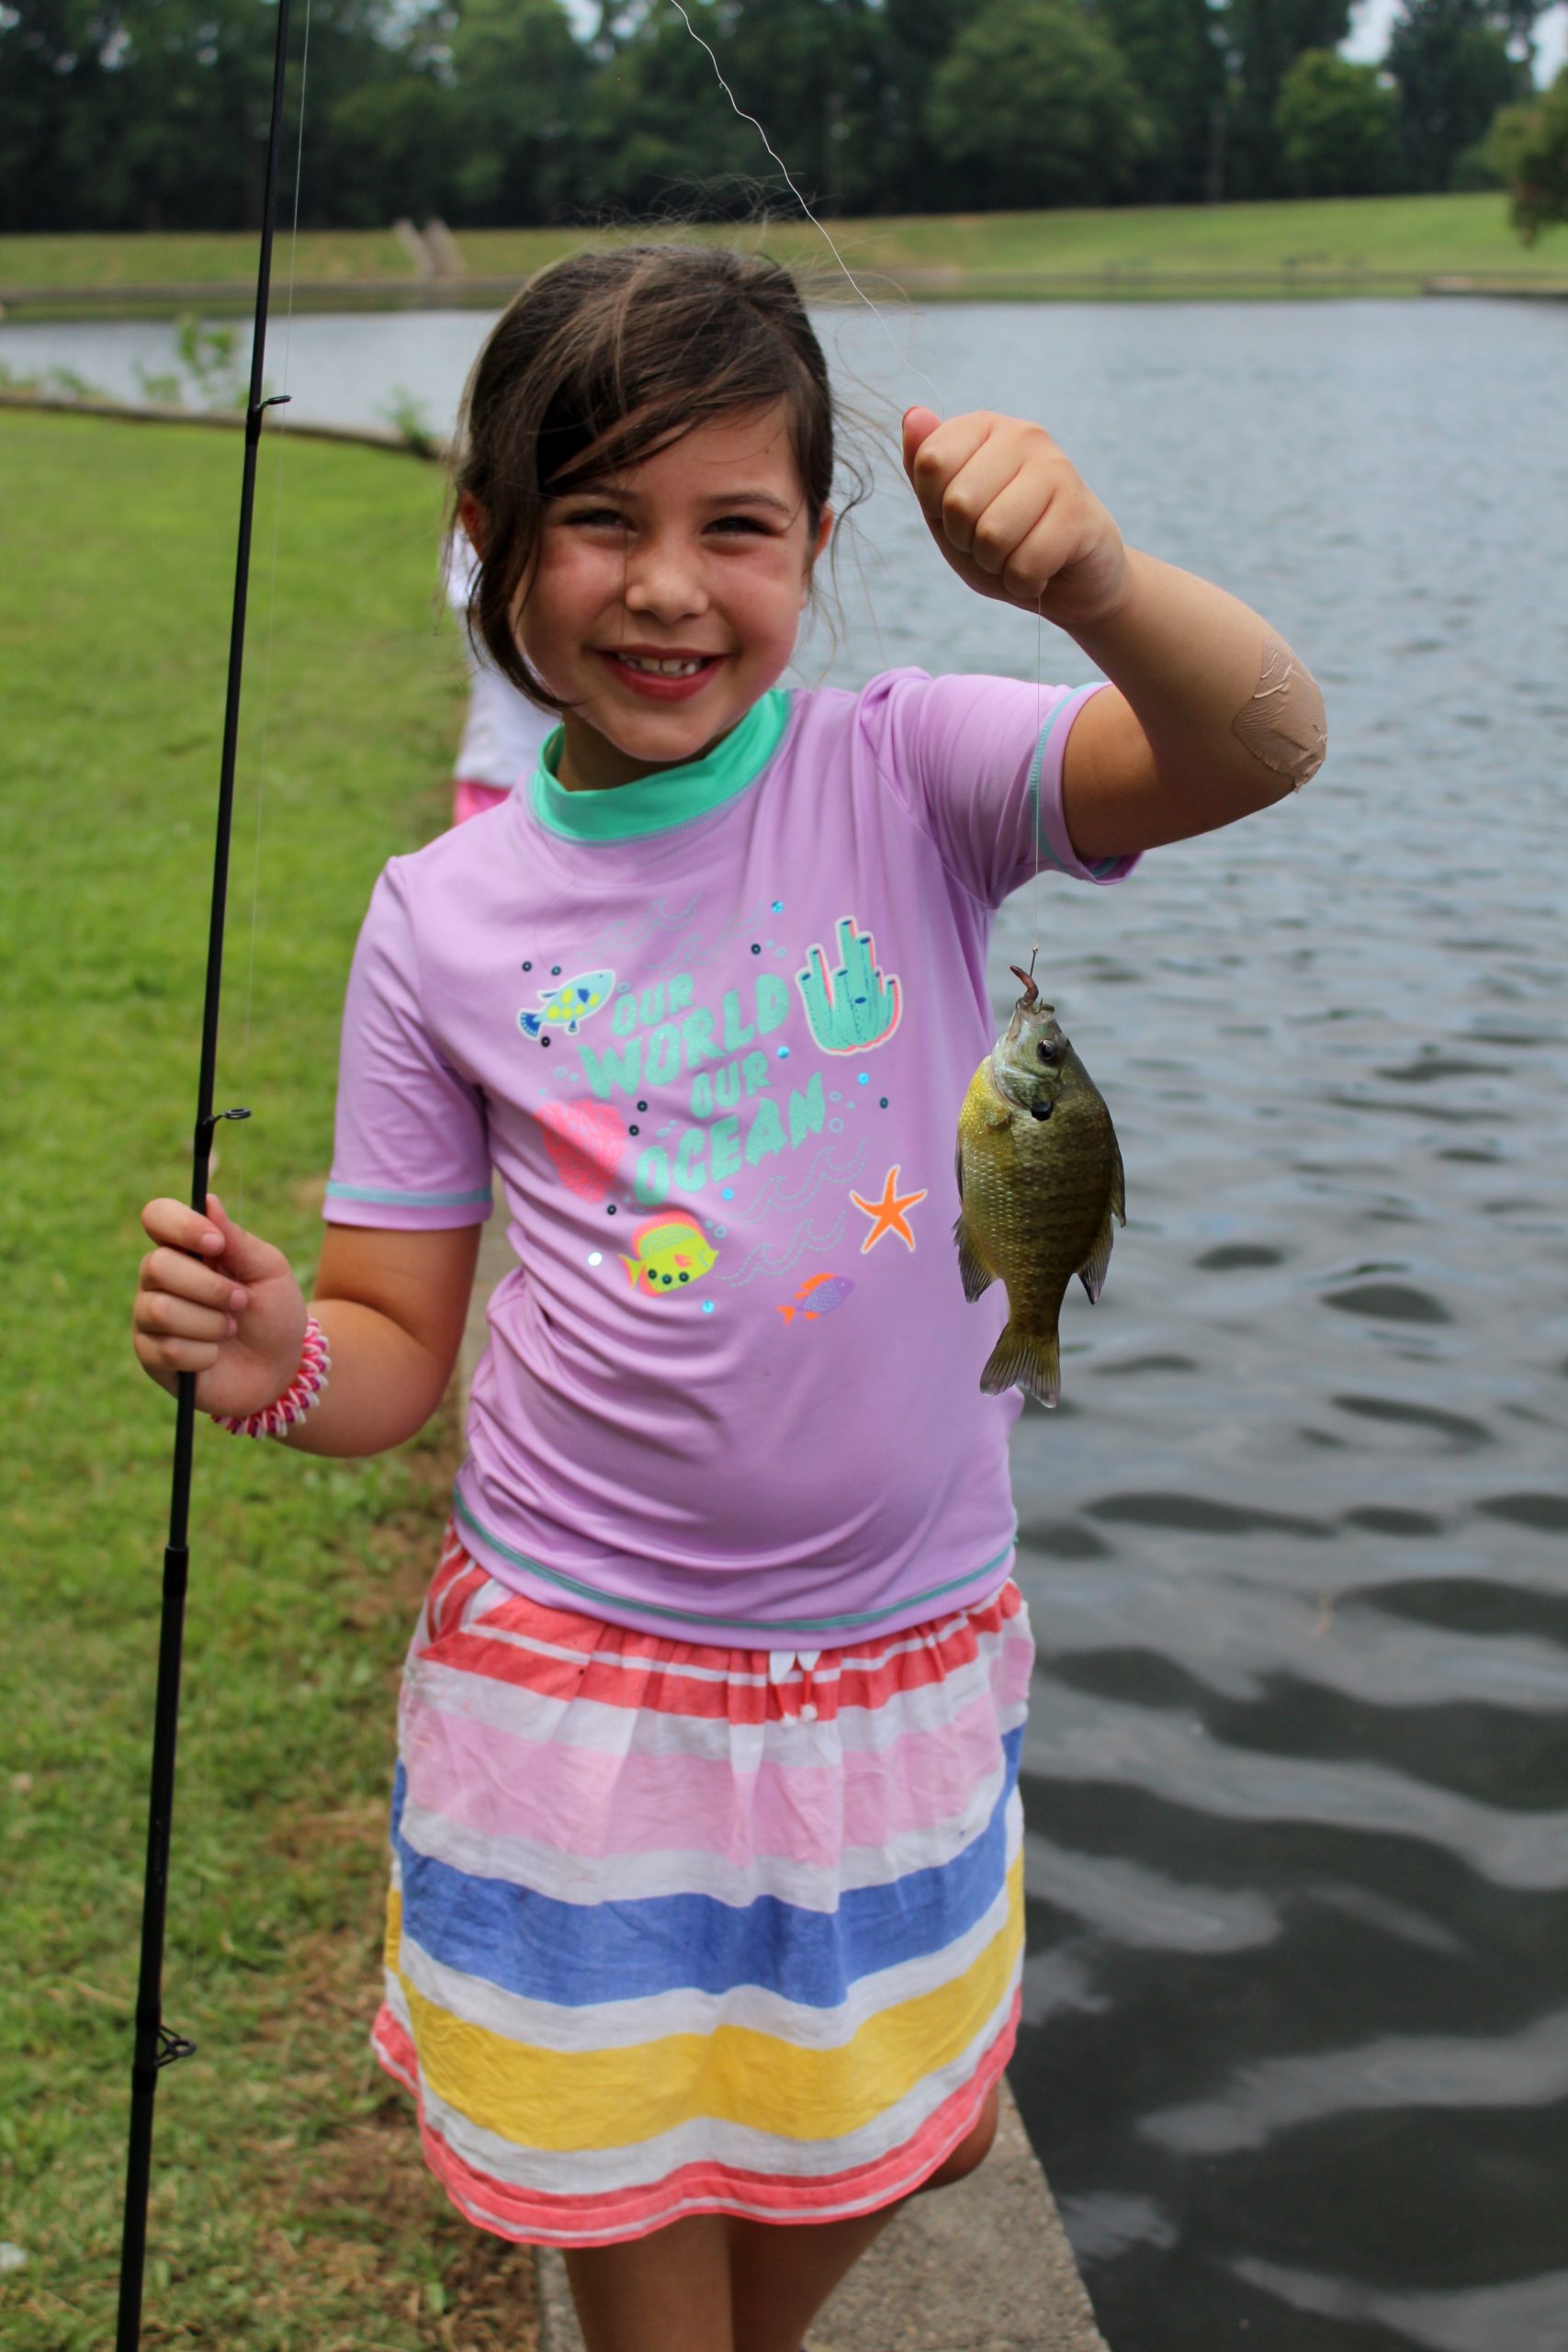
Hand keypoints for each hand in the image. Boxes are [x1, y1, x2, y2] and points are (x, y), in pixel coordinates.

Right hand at [133, 1191, 306, 1418]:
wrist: (280, 1368)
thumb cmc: (274, 1313)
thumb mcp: (268, 1271)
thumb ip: (237, 1240)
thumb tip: (208, 1200)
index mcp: (186, 1249)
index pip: (157, 1216)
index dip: (180, 1225)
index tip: (215, 1244)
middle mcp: (159, 1279)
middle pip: (156, 1266)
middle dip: (209, 1287)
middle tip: (240, 1301)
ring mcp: (149, 1318)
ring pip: (161, 1311)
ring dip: (210, 1323)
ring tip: (230, 1329)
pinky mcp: (151, 1357)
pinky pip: (168, 1350)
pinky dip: (206, 1354)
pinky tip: (215, 1356)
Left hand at [902, 407, 1128, 629]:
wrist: (1071, 577)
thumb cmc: (1003, 541)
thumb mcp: (948, 511)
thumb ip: (924, 470)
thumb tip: (912, 414)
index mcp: (985, 427)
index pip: (930, 462)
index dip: (936, 508)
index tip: (964, 515)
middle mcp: (1023, 435)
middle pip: (959, 502)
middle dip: (967, 541)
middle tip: (994, 541)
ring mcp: (1057, 468)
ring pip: (993, 536)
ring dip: (997, 564)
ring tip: (1018, 553)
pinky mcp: (1079, 512)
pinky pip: (1026, 564)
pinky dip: (1024, 583)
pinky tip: (1043, 570)